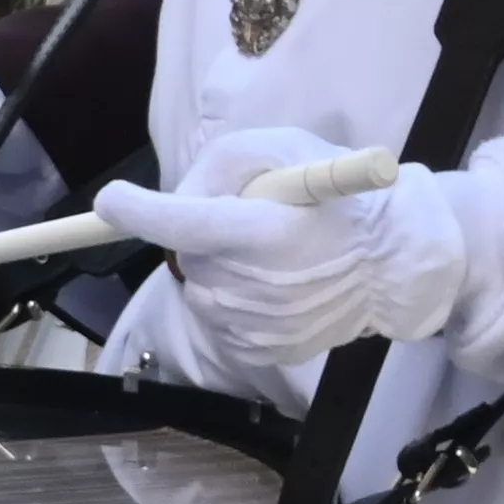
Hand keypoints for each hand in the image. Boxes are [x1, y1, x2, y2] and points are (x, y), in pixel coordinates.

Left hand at [94, 124, 503, 378]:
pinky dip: (235, 299)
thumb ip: (226, 166)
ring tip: (273, 254)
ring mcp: (258, 324)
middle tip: (251, 222)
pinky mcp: (260, 351)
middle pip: (188, 258)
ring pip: (200, 289)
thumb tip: (175, 200)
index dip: (141, 212)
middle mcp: (258, 283)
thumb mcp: (287, 151)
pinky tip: (277, 284)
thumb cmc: (337, 198)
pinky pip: (218, 320)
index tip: (111, 201)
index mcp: (266, 230)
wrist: (393, 264)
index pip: (186, 223)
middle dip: (202, 237)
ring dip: (220, 269)